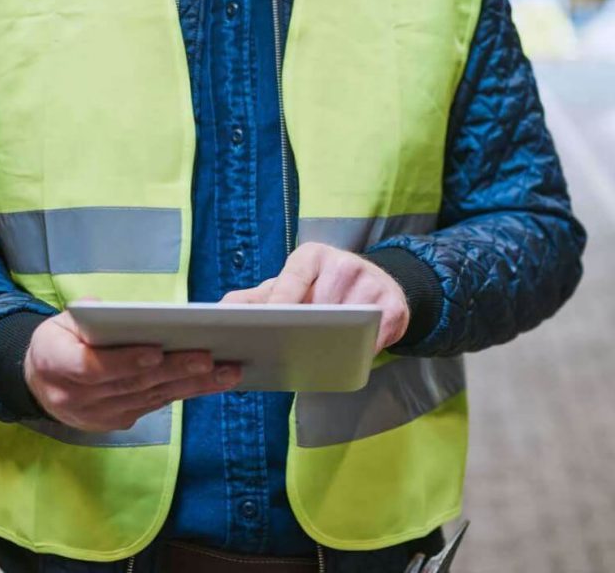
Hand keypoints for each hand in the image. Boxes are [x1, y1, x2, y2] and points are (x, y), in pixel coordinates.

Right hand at [24, 310, 241, 431]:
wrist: (41, 382)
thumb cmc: (58, 341)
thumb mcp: (61, 320)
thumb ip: (85, 314)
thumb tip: (112, 312)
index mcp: (55, 362)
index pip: (92, 367)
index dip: (125, 361)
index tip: (155, 351)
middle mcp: (75, 396)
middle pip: (131, 384)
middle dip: (174, 370)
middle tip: (209, 357)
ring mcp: (96, 415)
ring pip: (149, 398)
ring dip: (190, 385)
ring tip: (225, 371)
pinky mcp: (115, 422)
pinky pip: (153, 406)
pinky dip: (183, 393)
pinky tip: (210, 382)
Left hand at [220, 243, 409, 352]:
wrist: (378, 284)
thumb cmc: (322, 287)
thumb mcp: (290, 284)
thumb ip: (256, 298)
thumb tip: (220, 311)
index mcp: (312, 255)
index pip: (292, 276)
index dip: (280, 300)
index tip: (268, 322)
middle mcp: (343, 263)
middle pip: (320, 302)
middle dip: (305, 328)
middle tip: (286, 349)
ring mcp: (372, 282)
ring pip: (347, 320)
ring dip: (331, 342)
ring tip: (313, 358)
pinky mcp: (394, 306)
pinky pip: (373, 336)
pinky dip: (358, 351)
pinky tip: (346, 359)